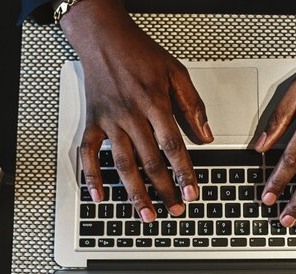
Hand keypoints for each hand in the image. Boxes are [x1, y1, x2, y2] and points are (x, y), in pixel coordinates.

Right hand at [59, 0, 212, 221]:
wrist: (104, 37)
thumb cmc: (140, 53)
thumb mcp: (176, 72)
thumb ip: (192, 105)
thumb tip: (206, 135)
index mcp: (154, 103)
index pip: (173, 145)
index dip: (184, 172)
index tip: (192, 192)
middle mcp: (131, 115)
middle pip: (150, 161)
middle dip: (164, 189)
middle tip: (175, 210)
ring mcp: (109, 121)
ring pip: (123, 164)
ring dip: (135, 193)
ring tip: (146, 215)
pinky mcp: (92, 122)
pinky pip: (89, 154)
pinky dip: (92, 177)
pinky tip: (99, 197)